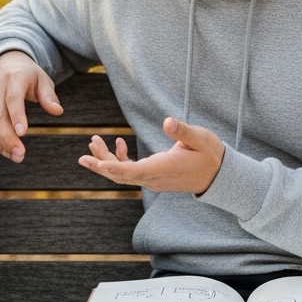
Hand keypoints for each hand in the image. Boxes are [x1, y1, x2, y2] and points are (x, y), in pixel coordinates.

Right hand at [0, 50, 62, 162]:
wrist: (4, 63)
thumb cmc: (28, 74)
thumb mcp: (43, 79)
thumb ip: (49, 96)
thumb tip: (58, 111)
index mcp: (13, 78)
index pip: (13, 99)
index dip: (16, 116)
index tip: (23, 133)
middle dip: (8, 137)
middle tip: (21, 154)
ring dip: (1, 144)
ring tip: (17, 157)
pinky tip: (8, 153)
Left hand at [77, 117, 225, 194]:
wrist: (218, 175)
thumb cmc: (210, 154)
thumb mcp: (201, 138)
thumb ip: (183, 131)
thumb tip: (167, 122)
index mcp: (164, 168)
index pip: (134, 171)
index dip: (114, 168)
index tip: (97, 164)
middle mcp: (155, 178)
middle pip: (122, 176)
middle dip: (101, 165)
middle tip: (83, 156)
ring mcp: (153, 179)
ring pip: (124, 174)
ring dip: (106, 162)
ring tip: (93, 143)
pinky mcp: (154, 176)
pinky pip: (132, 172)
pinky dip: (120, 161)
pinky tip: (118, 145)